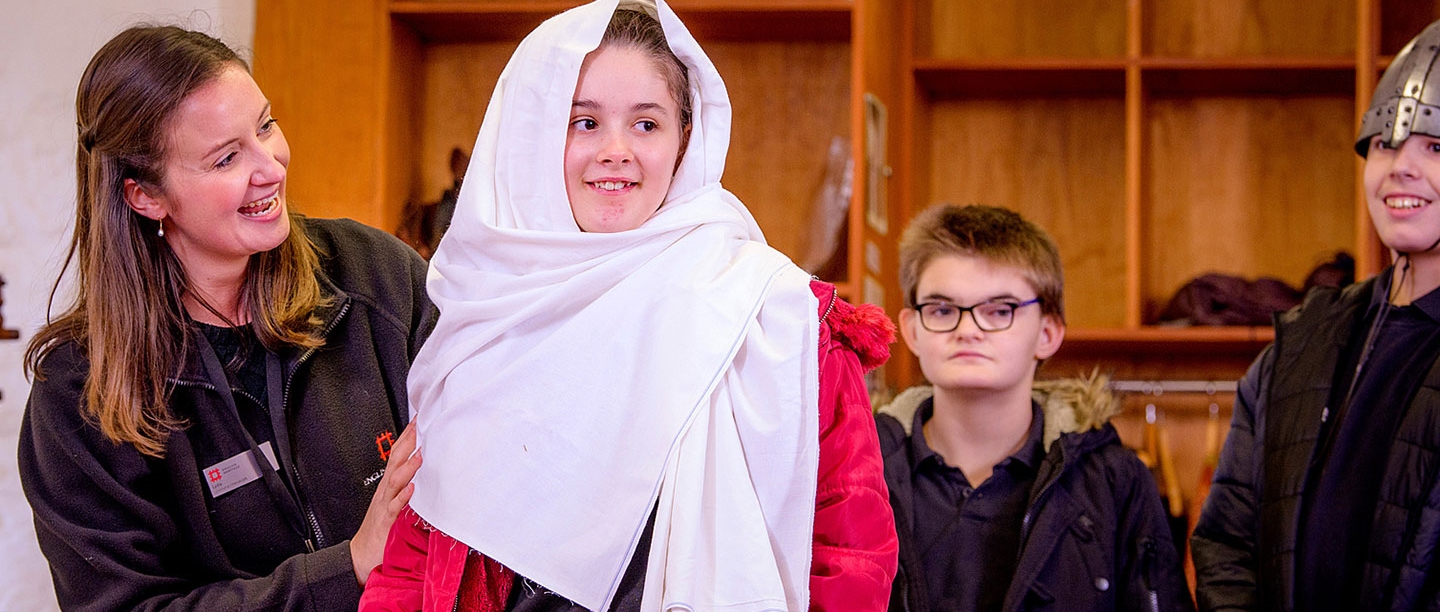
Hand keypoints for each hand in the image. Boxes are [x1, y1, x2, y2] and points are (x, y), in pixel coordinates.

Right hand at [349, 422, 420, 584]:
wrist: (362, 555)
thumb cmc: (381, 528)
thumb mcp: (395, 501)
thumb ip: (408, 484)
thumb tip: (425, 471)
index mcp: (389, 484)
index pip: (398, 455)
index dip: (407, 437)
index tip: (419, 419)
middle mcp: (386, 490)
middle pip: (395, 461)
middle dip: (407, 443)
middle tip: (420, 425)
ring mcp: (385, 504)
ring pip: (395, 481)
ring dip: (408, 467)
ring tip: (420, 455)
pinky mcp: (386, 521)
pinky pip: (394, 507)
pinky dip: (402, 497)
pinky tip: (411, 490)